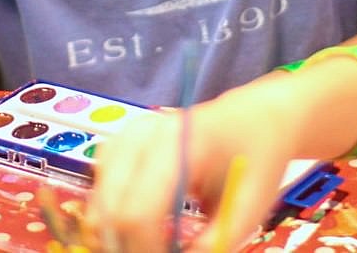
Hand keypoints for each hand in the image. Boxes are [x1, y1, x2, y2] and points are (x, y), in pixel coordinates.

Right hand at [86, 80, 303, 250]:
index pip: (138, 211)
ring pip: (99, 198)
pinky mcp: (121, 141)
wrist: (255, 116)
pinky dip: (112, 212)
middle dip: (127, 245)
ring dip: (116, 231)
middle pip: (110, 207)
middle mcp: (142, 134)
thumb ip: (215, 242)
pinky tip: (137, 223)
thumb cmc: (257, 157)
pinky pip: (101, 185)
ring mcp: (127, 134)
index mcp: (176, 145)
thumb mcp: (249, 206)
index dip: (145, 250)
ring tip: (149, 244)